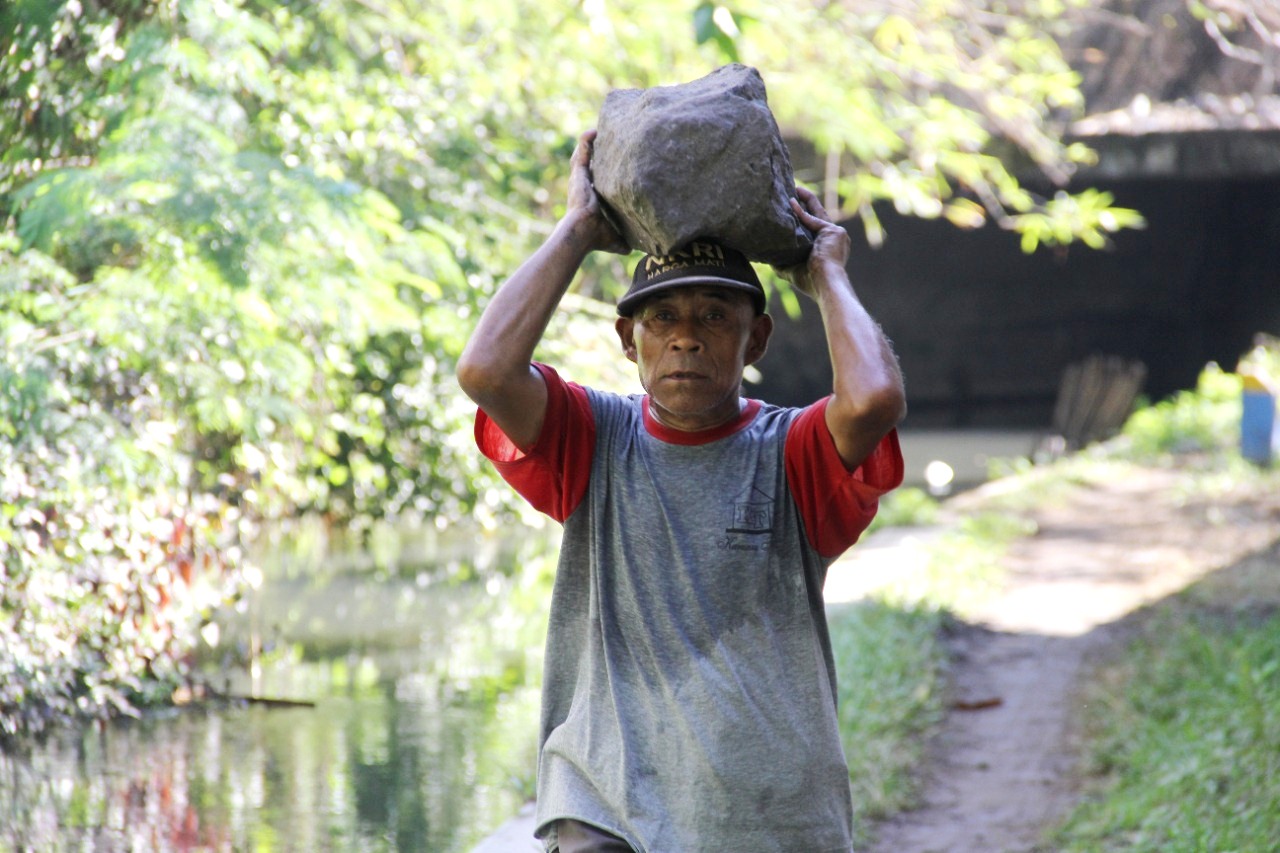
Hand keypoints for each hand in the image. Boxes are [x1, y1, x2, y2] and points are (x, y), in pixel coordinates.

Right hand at [564, 130, 628, 254]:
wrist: (583, 233)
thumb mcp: (614, 239)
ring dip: (589, 144)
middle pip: (589, 165)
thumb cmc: (596, 238)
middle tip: (606, 141)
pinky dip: (586, 141)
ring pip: (583, 156)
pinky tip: (593, 130)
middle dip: (596, 153)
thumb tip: (633, 251)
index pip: (596, 180)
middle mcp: (582, 187)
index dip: (602, 172)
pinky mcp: (578, 174)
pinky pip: (582, 152)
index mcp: (589, 199)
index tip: (611, 163)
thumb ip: (623, 242)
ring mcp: (579, 180)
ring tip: (598, 131)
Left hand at [779, 185, 850, 297]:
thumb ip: (781, 263)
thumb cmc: (811, 282)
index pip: (815, 229)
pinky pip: (813, 218)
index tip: (793, 208)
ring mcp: (835, 234)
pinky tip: (792, 201)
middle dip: (807, 204)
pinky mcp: (833, 231)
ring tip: (795, 188)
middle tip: (795, 192)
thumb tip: (766, 257)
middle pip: (818, 216)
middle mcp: (833, 239)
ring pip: (818, 213)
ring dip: (807, 199)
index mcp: (826, 248)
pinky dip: (801, 211)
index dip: (804, 218)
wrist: (825, 284)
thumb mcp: (792, 271)